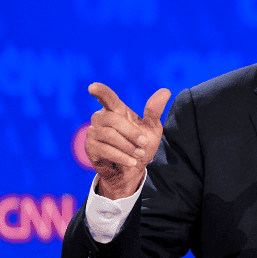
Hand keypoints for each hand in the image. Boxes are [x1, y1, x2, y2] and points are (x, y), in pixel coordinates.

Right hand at [85, 83, 170, 199]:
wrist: (132, 169)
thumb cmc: (141, 145)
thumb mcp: (152, 129)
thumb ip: (155, 111)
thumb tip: (166, 91)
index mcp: (116, 109)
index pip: (107, 97)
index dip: (100, 91)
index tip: (92, 87)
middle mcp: (101, 118)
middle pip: (112, 119)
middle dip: (131, 132)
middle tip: (144, 143)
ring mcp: (93, 132)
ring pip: (109, 135)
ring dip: (128, 146)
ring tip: (140, 154)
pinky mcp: (90, 148)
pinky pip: (105, 150)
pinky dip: (121, 156)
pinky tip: (132, 162)